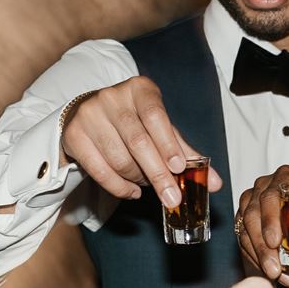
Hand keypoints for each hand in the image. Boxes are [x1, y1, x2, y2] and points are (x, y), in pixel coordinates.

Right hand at [61, 76, 220, 206]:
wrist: (88, 114)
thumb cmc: (134, 122)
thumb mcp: (160, 129)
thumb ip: (185, 153)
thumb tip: (214, 183)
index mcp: (140, 89)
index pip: (156, 116)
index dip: (168, 143)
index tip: (179, 168)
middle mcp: (112, 97)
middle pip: (138, 141)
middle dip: (157, 174)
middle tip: (172, 198)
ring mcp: (90, 114)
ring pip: (119, 158)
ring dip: (138, 179)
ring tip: (147, 185)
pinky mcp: (74, 135)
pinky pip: (99, 170)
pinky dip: (119, 187)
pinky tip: (132, 191)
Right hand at [235, 164, 288, 284]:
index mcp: (286, 177)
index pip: (270, 196)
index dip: (269, 220)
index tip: (275, 242)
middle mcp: (264, 187)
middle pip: (253, 215)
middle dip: (262, 246)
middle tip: (274, 269)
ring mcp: (252, 203)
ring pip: (245, 229)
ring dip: (258, 256)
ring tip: (275, 275)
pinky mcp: (246, 220)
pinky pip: (243, 239)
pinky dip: (254, 258)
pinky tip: (267, 272)